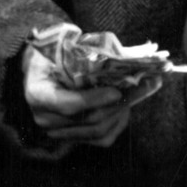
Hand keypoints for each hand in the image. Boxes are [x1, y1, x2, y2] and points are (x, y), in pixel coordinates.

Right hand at [22, 45, 156, 147]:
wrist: (38, 71)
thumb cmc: (50, 55)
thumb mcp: (58, 48)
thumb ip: (82, 54)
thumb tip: (124, 56)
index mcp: (38, 94)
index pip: (68, 105)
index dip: (94, 100)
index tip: (117, 91)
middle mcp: (46, 119)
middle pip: (90, 119)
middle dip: (123, 102)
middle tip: (148, 83)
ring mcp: (59, 132)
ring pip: (99, 131)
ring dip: (125, 111)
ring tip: (144, 90)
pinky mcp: (73, 138)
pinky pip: (102, 138)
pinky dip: (119, 122)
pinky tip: (129, 105)